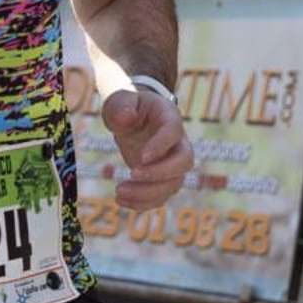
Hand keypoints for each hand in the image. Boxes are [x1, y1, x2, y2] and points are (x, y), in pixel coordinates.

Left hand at [101, 87, 193, 209]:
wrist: (132, 114)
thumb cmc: (128, 105)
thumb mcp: (120, 99)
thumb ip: (122, 106)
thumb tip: (126, 118)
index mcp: (169, 118)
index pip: (173, 132)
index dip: (161, 145)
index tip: (141, 157)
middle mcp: (177, 143)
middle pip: (183, 163)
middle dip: (160, 173)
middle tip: (132, 174)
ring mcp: (171, 163)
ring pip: (172, 184)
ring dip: (148, 193)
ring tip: (119, 193)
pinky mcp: (161, 178)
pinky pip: (160, 195)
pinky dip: (143, 203)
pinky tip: (122, 201)